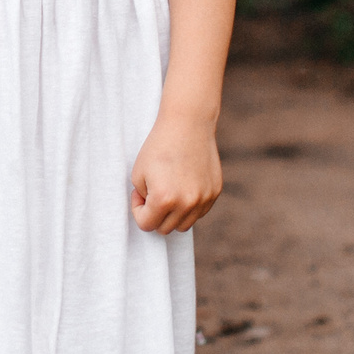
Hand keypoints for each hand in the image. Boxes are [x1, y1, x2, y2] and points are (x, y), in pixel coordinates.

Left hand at [129, 115, 222, 234]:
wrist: (187, 124)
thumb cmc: (158, 147)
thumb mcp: (138, 174)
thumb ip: (144, 200)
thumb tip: (154, 214)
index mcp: (164, 199)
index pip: (146, 225)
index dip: (138, 208)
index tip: (139, 192)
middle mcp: (186, 203)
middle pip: (165, 229)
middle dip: (155, 214)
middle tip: (152, 190)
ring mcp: (203, 199)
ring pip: (183, 225)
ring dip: (172, 214)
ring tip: (168, 190)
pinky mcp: (214, 193)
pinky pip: (198, 212)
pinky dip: (188, 206)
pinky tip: (182, 185)